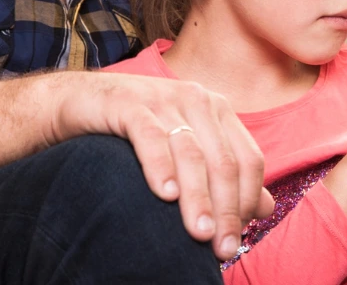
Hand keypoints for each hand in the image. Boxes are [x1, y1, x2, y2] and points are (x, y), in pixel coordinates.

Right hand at [40, 72, 274, 259]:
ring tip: (199, 233)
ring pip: (191, 154)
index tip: (237, 239)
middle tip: (221, 248)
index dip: (247, 201)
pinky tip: (165, 195)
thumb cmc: (137, 132)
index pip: (248, 159)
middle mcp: (198, 100)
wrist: (80, 102)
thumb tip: (266, 208)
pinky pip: (151, 137)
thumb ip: (224, 176)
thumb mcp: (186, 150)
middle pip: (223, 161)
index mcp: (218, 111)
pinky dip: (160, 167)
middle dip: (226, 209)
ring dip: (198, 198)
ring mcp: (164, 98)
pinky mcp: (129, 103)